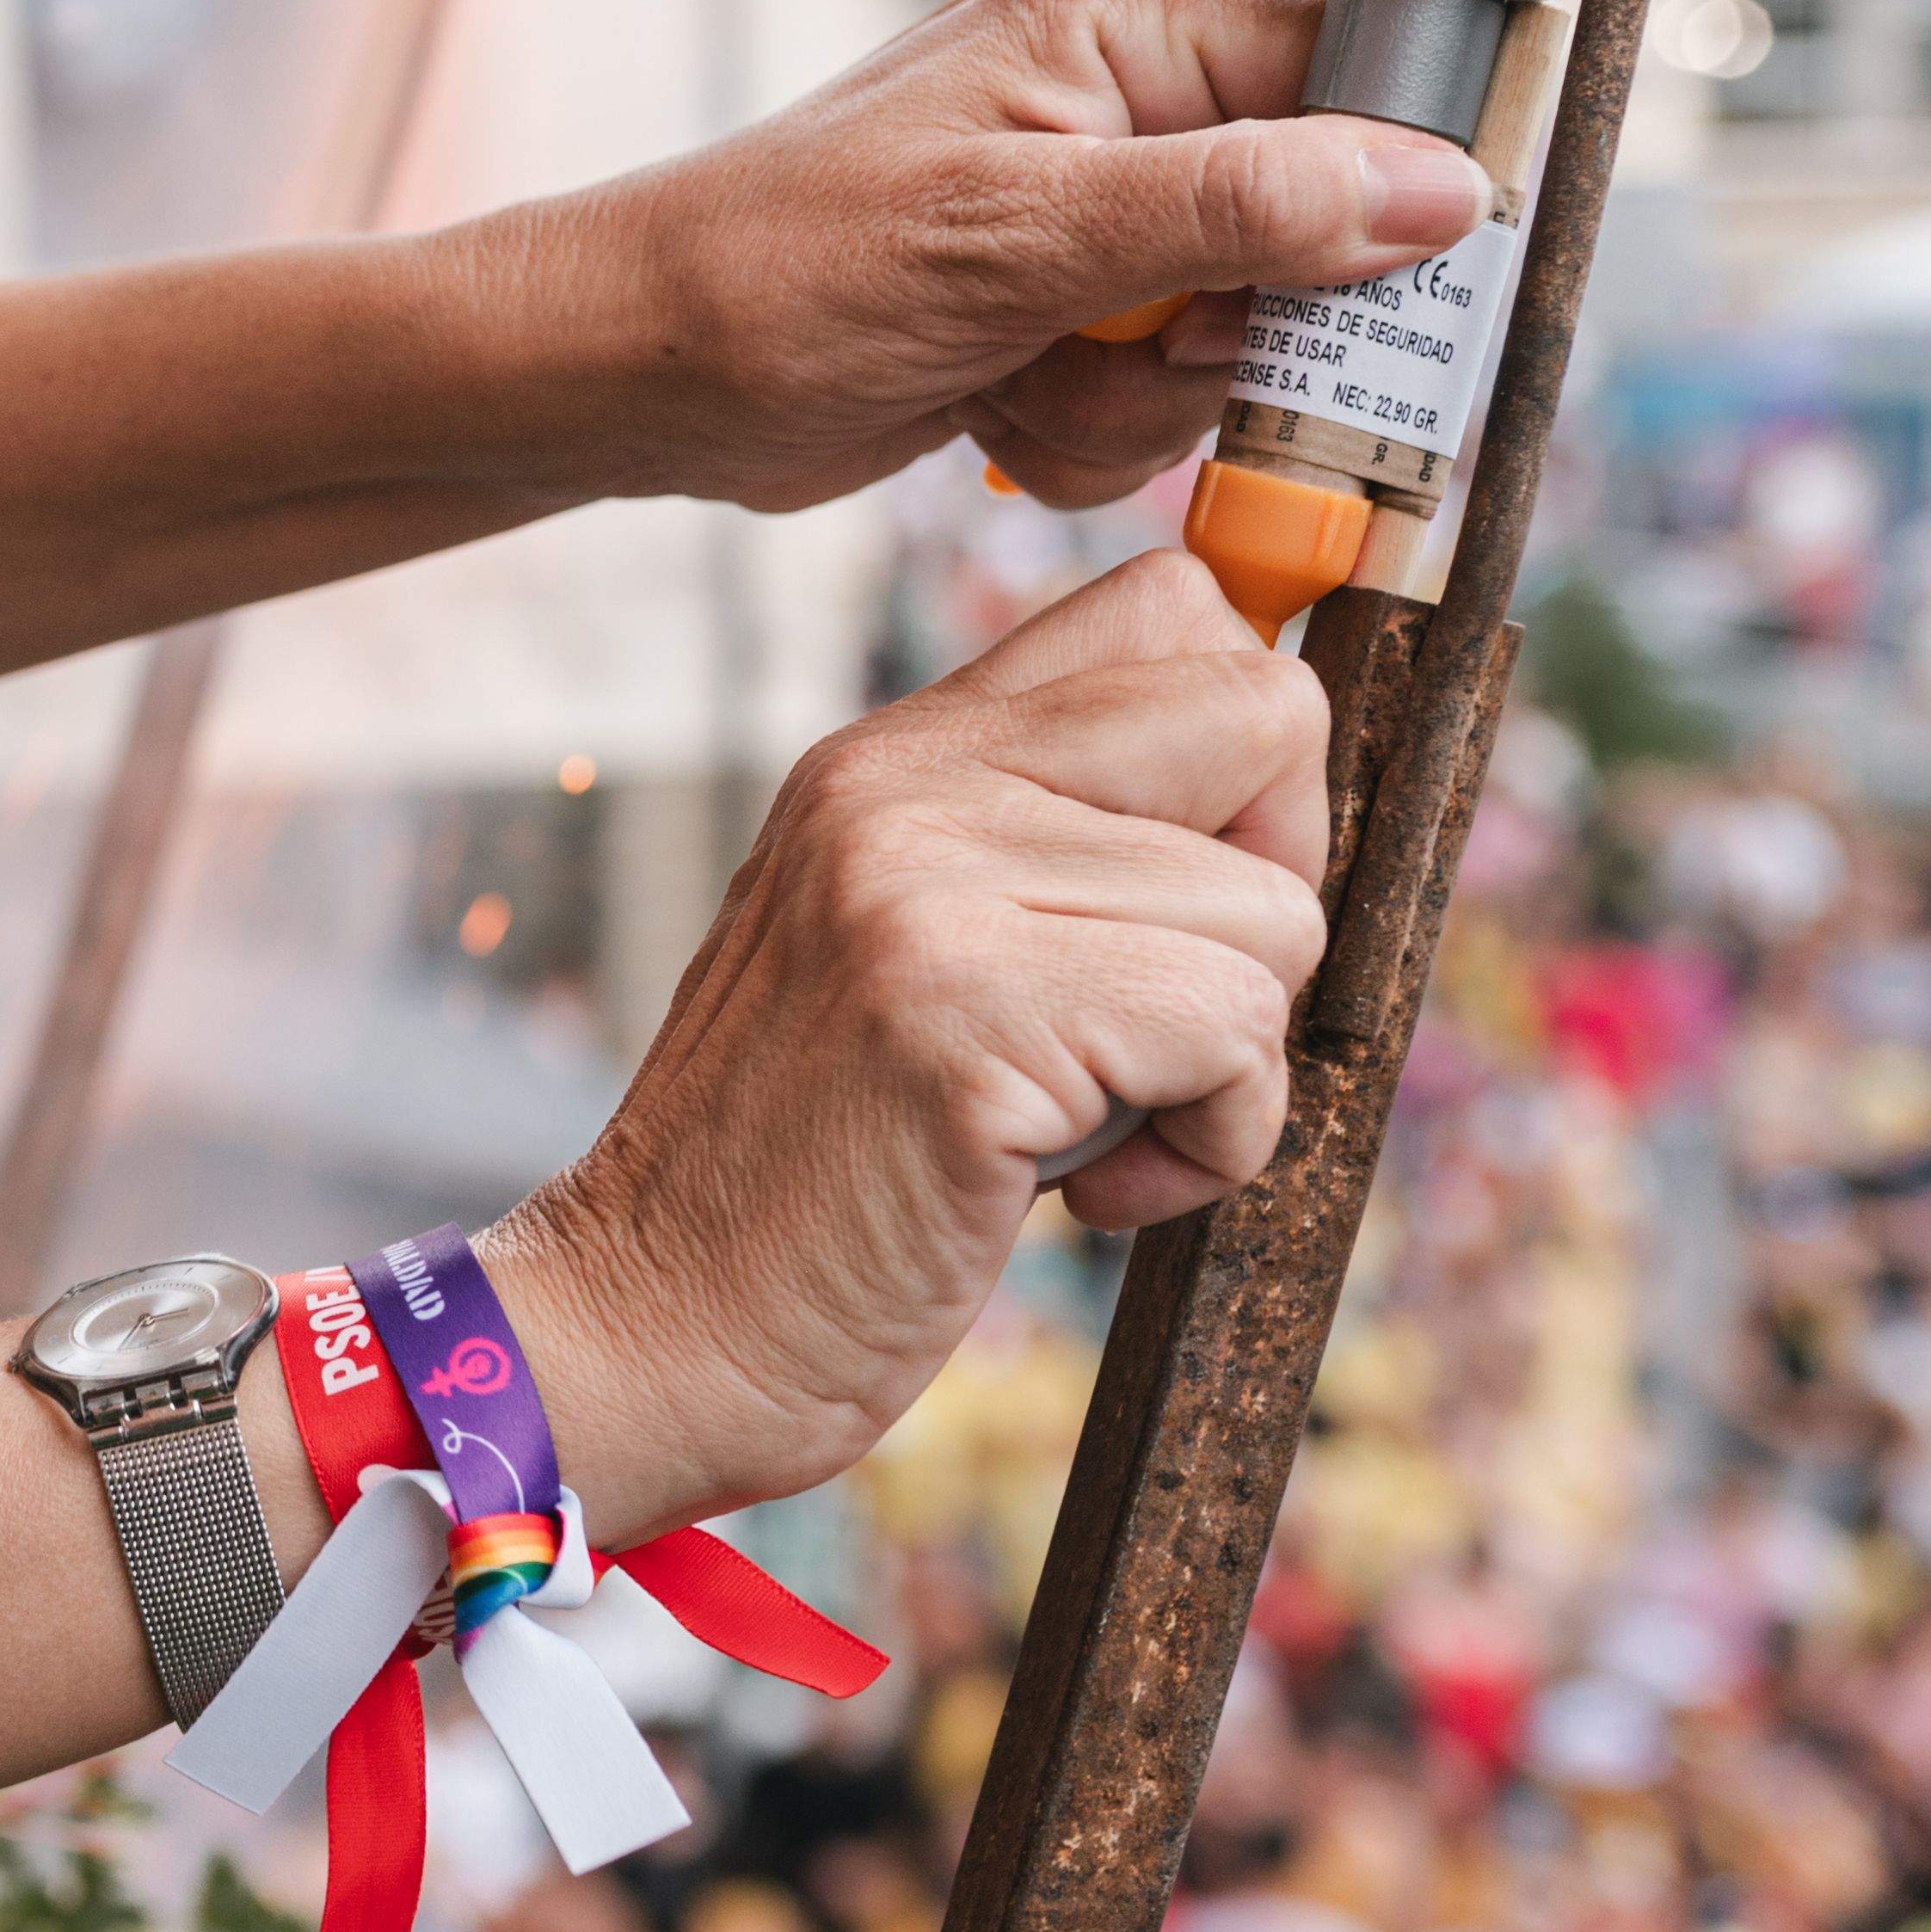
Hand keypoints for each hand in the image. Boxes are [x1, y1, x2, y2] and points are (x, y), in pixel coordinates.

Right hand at [472, 552, 1327, 1544]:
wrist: (651, 1326)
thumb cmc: (819, 1171)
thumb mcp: (907, 949)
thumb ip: (1042, 846)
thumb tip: (1279, 789)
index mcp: (895, 752)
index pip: (1173, 604)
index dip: (1245, 757)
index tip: (1179, 897)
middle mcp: (906, 782)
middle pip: (1265, 713)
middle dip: (1269, 890)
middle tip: (1156, 1015)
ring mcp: (926, 887)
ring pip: (1271, 915)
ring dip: (1227, 1066)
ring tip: (1076, 1127)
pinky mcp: (962, 1015)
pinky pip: (1236, 1039)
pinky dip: (1206, 1149)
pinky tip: (1074, 1194)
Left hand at [503, 0, 1489, 513]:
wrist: (642, 374)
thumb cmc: (783, 272)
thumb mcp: (1021, 236)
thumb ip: (1237, 208)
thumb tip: (1437, 187)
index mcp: (1124, 17)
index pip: (1356, 76)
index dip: (1382, 200)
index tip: (1333, 301)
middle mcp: (1129, 98)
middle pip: (1321, 235)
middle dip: (1219, 337)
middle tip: (1125, 348)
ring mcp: (1101, 214)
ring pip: (1242, 344)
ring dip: (1133, 404)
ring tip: (1012, 374)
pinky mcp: (1069, 311)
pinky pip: (1161, 404)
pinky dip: (1082, 436)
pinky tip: (984, 409)